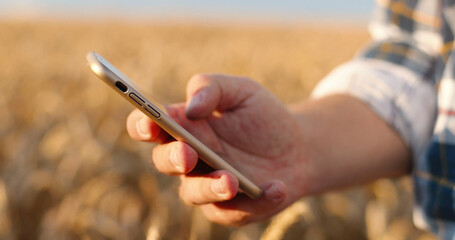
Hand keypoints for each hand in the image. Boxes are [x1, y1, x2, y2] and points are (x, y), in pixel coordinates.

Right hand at [126, 74, 306, 225]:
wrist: (298, 146)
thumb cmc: (262, 116)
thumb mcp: (242, 91)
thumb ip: (212, 88)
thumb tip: (191, 109)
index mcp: (184, 127)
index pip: (149, 127)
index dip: (142, 125)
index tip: (150, 121)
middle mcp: (190, 159)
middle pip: (165, 162)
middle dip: (172, 159)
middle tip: (188, 154)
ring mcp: (207, 186)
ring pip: (194, 194)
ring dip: (210, 188)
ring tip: (231, 181)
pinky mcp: (232, 209)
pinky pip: (237, 212)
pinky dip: (258, 202)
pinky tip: (276, 187)